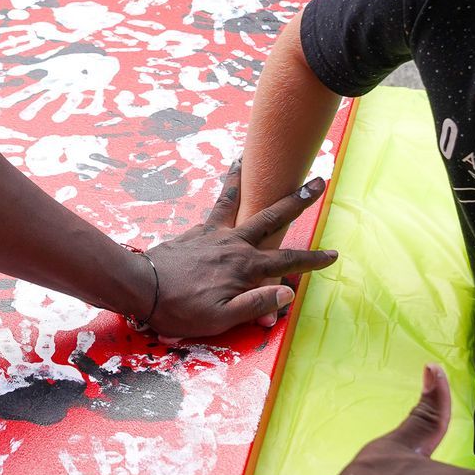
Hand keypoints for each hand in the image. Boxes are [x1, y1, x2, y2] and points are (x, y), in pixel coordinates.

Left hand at [142, 163, 337, 336]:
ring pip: (239, 200)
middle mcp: (233, 244)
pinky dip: (227, 193)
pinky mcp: (196, 231)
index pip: (287, 262)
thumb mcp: (222, 318)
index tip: (333, 254)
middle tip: (319, 181)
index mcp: (245, 267)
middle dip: (298, 200)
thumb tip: (288, 292)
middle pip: (272, 217)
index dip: (312, 260)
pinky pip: (217, 208)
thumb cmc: (181, 308)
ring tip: (255, 155)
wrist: (140, 287)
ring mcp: (213, 234)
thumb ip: (256, 304)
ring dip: (251, 178)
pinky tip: (230, 186)